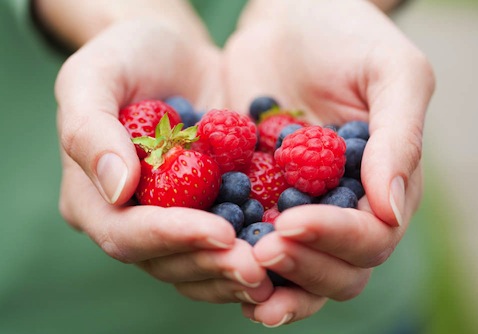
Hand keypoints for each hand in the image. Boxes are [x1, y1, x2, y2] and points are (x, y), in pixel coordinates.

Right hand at [56, 18, 273, 304]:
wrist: (176, 54)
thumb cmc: (128, 56)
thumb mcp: (94, 76)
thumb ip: (92, 130)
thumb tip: (116, 189)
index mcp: (92, 197)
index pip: (125, 233)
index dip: (171, 237)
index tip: (220, 232)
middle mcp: (132, 219)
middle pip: (165, 261)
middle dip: (211, 264)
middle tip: (257, 266)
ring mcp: (172, 220)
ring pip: (197, 266)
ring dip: (234, 272)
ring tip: (274, 271)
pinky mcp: (208, 212)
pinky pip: (226, 246)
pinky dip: (252, 254)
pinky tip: (283, 257)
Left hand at [223, 0, 434, 325]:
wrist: (287, 16)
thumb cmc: (345, 35)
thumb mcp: (391, 73)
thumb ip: (400, 139)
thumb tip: (392, 209)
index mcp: (384, 184)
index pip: (372, 237)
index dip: (336, 238)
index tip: (293, 222)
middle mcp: (344, 205)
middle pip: (337, 269)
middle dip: (302, 267)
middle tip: (261, 252)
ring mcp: (299, 205)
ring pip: (295, 267)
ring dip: (270, 280)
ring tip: (237, 272)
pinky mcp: (258, 196)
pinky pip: (251, 238)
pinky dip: (236, 257)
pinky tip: (213, 258)